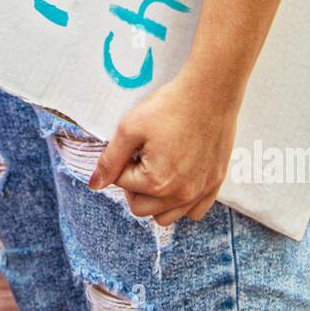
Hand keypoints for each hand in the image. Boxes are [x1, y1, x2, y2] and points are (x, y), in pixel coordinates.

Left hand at [88, 72, 240, 226]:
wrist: (210, 93)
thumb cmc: (169, 107)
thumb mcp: (129, 128)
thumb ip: (109, 161)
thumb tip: (94, 185)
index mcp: (156, 183)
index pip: (122, 184)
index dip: (122, 162)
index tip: (134, 144)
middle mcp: (179, 195)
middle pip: (140, 207)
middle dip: (135, 186)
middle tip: (143, 156)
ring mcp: (199, 193)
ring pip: (165, 217)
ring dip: (156, 200)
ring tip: (159, 168)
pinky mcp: (215, 185)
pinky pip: (193, 212)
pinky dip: (182, 202)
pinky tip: (179, 178)